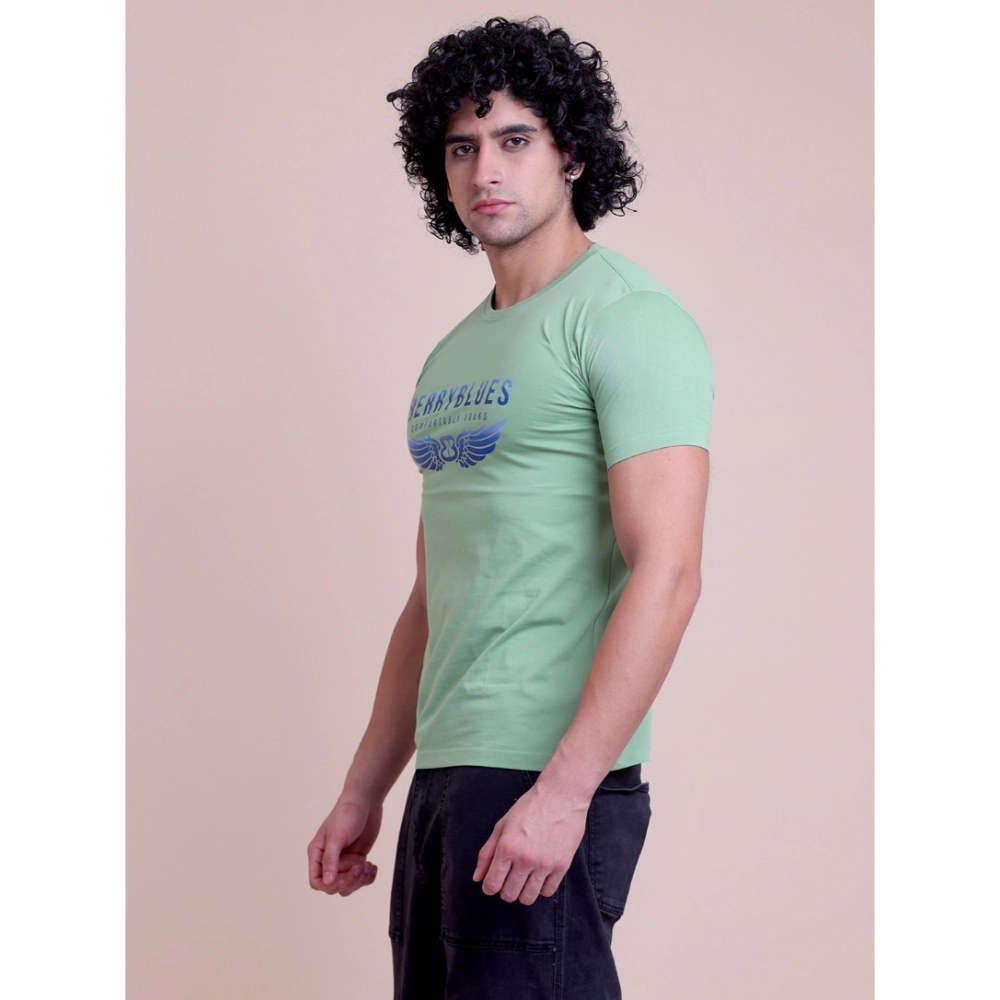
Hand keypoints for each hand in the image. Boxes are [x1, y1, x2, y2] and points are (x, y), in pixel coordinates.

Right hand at [307, 794, 382, 895]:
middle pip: (334, 886)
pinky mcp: (357, 860)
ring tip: (368, 865)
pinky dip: (368, 877)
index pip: (317, 881)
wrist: (365, 801)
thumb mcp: (336, 836)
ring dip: (360, 880)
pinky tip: (372, 866)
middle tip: (360, 867)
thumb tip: (327, 882)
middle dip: (349, 881)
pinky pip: (361, 879)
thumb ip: (330, 859)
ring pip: (348, 885)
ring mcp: (344, 861)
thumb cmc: (346, 813)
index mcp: (318, 854)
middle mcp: (330, 860)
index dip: (329, 885)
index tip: (344, 877)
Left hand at [472, 780, 589, 905]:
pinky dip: (541, 887)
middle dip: (505, 890)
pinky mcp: (562, 866)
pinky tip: (539, 874)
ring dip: (522, 891)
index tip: (492, 883)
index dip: (489, 887)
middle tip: (509, 877)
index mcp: (507, 847)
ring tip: (524, 877)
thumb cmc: (530, 807)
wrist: (561, 796)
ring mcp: (545, 864)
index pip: (492, 884)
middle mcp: (525, 859)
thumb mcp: (502, 825)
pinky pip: (547, 892)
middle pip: (509, 895)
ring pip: (528, 898)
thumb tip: (477, 877)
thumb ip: (487, 852)